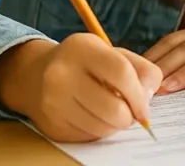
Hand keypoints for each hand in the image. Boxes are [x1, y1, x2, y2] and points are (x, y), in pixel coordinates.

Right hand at [0, 34, 161, 142]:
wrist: (36, 75)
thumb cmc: (85, 63)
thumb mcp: (113, 53)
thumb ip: (141, 69)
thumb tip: (147, 98)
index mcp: (81, 48)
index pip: (121, 74)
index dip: (139, 95)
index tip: (146, 109)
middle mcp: (61, 74)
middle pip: (113, 108)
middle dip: (129, 116)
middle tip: (129, 112)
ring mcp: (53, 101)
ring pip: (102, 128)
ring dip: (114, 124)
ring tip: (109, 110)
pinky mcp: (51, 124)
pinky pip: (88, 137)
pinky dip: (98, 130)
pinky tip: (92, 115)